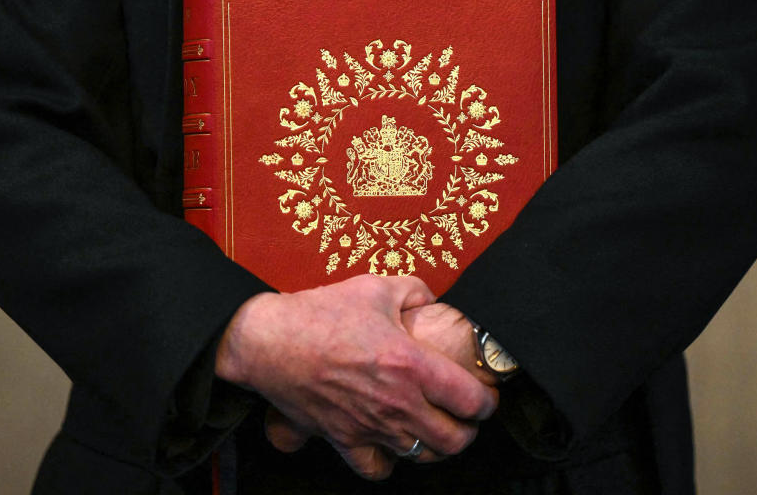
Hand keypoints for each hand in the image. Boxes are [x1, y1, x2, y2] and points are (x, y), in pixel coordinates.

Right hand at [216, 274, 497, 479]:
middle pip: (454, 440)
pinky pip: (376, 468)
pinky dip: (387, 461)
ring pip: (421, 456)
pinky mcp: (343, 438)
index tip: (485, 397)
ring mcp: (370, 425)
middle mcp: (397, 403)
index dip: (487, 402)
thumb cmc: (322, 312)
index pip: (471, 400)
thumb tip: (432, 301)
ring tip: (431, 430)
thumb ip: (415, 292)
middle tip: (464, 418)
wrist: (270, 340)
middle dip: (467, 431)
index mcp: (412, 365)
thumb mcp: (376, 287)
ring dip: (433, 446)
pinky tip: (388, 444)